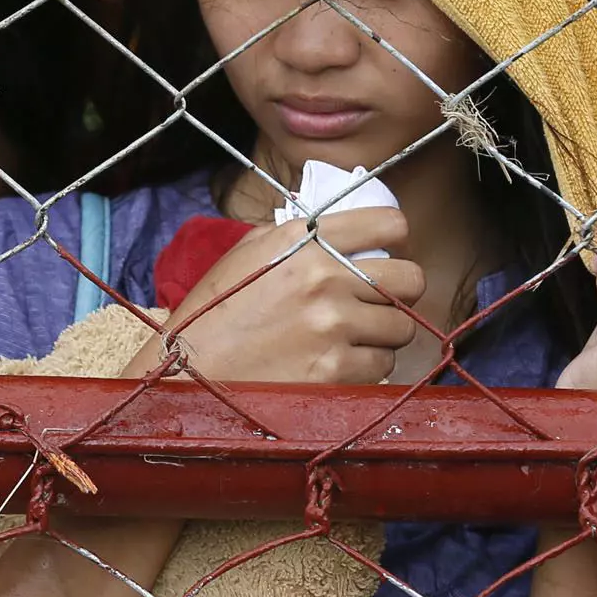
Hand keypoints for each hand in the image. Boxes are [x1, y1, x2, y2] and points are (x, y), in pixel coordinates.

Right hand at [141, 207, 425, 384]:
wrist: (186, 373)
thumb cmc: (214, 313)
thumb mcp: (249, 252)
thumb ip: (301, 234)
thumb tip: (347, 226)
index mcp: (304, 239)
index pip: (390, 224)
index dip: (396, 240)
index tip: (386, 255)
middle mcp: (324, 277)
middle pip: (410, 278)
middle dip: (399, 293)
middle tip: (377, 304)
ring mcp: (332, 325)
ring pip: (401, 327)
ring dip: (381, 336)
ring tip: (349, 340)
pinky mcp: (334, 370)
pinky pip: (382, 366)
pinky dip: (365, 369)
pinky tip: (334, 366)